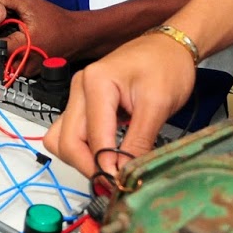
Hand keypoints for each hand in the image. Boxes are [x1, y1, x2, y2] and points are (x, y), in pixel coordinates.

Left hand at [0, 0, 87, 65]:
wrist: (76, 35)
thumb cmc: (56, 20)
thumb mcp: (30, 1)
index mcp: (21, 47)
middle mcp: (23, 65)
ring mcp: (25, 72)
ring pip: (1, 61)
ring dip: (0, 48)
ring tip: (8, 34)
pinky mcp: (28, 73)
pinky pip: (10, 64)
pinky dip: (9, 53)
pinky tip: (16, 41)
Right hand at [43, 30, 195, 178]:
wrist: (170, 46)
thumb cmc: (167, 65)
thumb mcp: (158, 105)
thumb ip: (138, 141)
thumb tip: (123, 174)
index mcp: (95, 82)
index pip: (92, 138)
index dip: (105, 167)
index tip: (121, 186)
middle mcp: (80, 87)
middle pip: (67, 141)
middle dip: (88, 167)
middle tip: (113, 183)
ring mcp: (79, 95)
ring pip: (62, 139)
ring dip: (80, 159)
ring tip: (108, 170)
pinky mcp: (84, 103)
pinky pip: (71, 132)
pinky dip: (82, 149)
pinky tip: (105, 155)